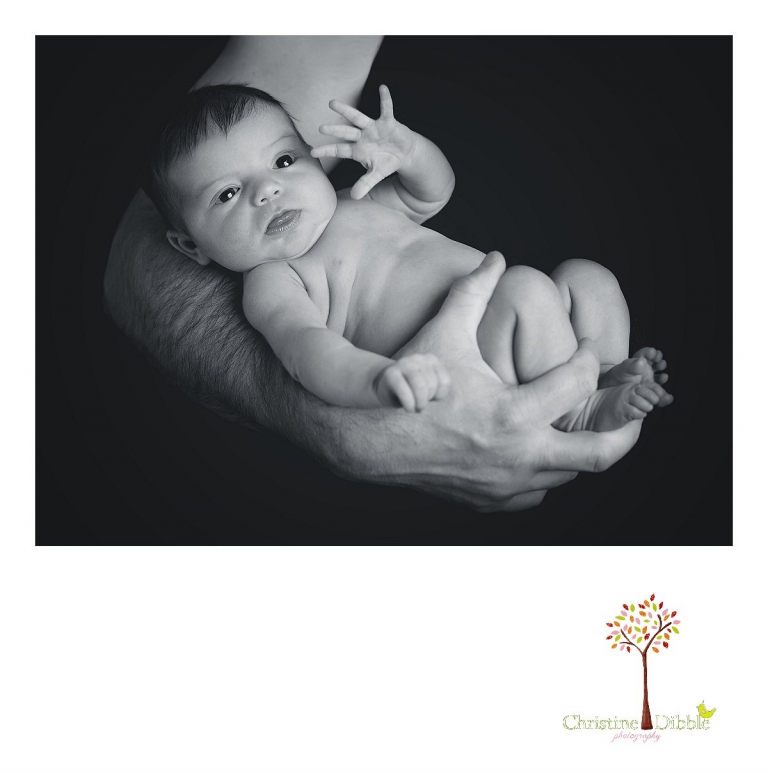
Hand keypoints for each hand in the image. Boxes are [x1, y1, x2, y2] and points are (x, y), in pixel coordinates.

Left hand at [310, 84, 414, 198]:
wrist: (404, 153)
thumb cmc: (386, 162)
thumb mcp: (376, 175)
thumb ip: (364, 184)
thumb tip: (354, 197)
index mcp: (357, 149)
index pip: (338, 150)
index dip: (326, 150)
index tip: (312, 152)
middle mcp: (362, 136)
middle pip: (345, 132)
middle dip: (334, 130)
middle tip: (320, 128)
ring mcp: (374, 128)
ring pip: (358, 118)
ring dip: (346, 111)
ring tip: (332, 104)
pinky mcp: (388, 122)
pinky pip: (386, 109)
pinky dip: (385, 99)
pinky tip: (382, 88)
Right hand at [374, 354, 450, 411]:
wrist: (386, 386)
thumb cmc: (412, 389)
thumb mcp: (429, 388)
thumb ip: (438, 389)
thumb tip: (439, 397)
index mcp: (431, 360)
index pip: (445, 381)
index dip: (440, 396)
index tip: (431, 399)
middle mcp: (418, 358)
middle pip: (432, 384)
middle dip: (427, 400)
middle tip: (420, 406)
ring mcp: (404, 364)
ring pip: (420, 386)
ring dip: (420, 402)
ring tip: (416, 408)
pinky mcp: (391, 373)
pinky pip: (404, 391)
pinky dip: (409, 403)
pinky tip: (409, 408)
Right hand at [387, 252, 642, 510]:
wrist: (371, 442)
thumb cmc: (409, 388)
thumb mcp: (443, 335)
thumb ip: (472, 292)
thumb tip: (496, 256)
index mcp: (512, 413)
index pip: (578, 384)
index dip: (591, 360)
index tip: (589, 352)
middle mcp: (518, 455)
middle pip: (600, 453)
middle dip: (626, 428)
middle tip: (633, 407)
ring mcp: (507, 484)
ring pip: (570, 474)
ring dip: (582, 448)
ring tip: (583, 423)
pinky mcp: (492, 501)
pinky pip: (537, 493)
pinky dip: (547, 473)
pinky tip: (538, 450)